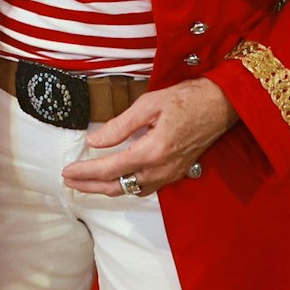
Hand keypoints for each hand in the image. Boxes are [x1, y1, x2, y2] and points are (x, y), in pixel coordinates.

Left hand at [61, 79, 236, 197]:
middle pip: (118, 187)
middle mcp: (161, 169)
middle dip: (90, 186)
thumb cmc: (187, 99)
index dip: (86, 171)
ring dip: (106, 188)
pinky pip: (145, 187)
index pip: (110, 168)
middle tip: (69, 180)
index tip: (67, 171)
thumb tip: (95, 141)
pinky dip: (126, 186)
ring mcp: (170, 174)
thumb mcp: (149, 104)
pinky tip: (117, 178)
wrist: (221, 106)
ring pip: (131, 190)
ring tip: (87, 181)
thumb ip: (121, 125)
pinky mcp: (176, 173)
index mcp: (153, 151)